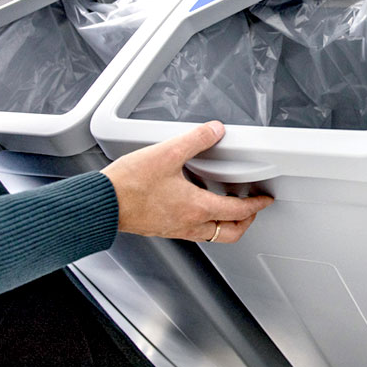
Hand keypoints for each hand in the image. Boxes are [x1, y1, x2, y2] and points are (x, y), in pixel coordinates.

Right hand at [101, 121, 272, 242]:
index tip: (265, 199)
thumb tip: (215, 130)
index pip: (238, 211)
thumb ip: (196, 139)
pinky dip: (206, 221)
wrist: (101, 203)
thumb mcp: (167, 153)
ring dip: (226, 223)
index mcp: (197, 208)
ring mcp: (176, 229)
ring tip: (228, 205)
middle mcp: (189, 224)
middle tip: (252, 208)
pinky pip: (194, 231)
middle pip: (230, 233)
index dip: (257, 205)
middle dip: (246, 221)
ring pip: (212, 235)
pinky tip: (197, 203)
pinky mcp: (163, 228)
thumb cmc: (128, 185)